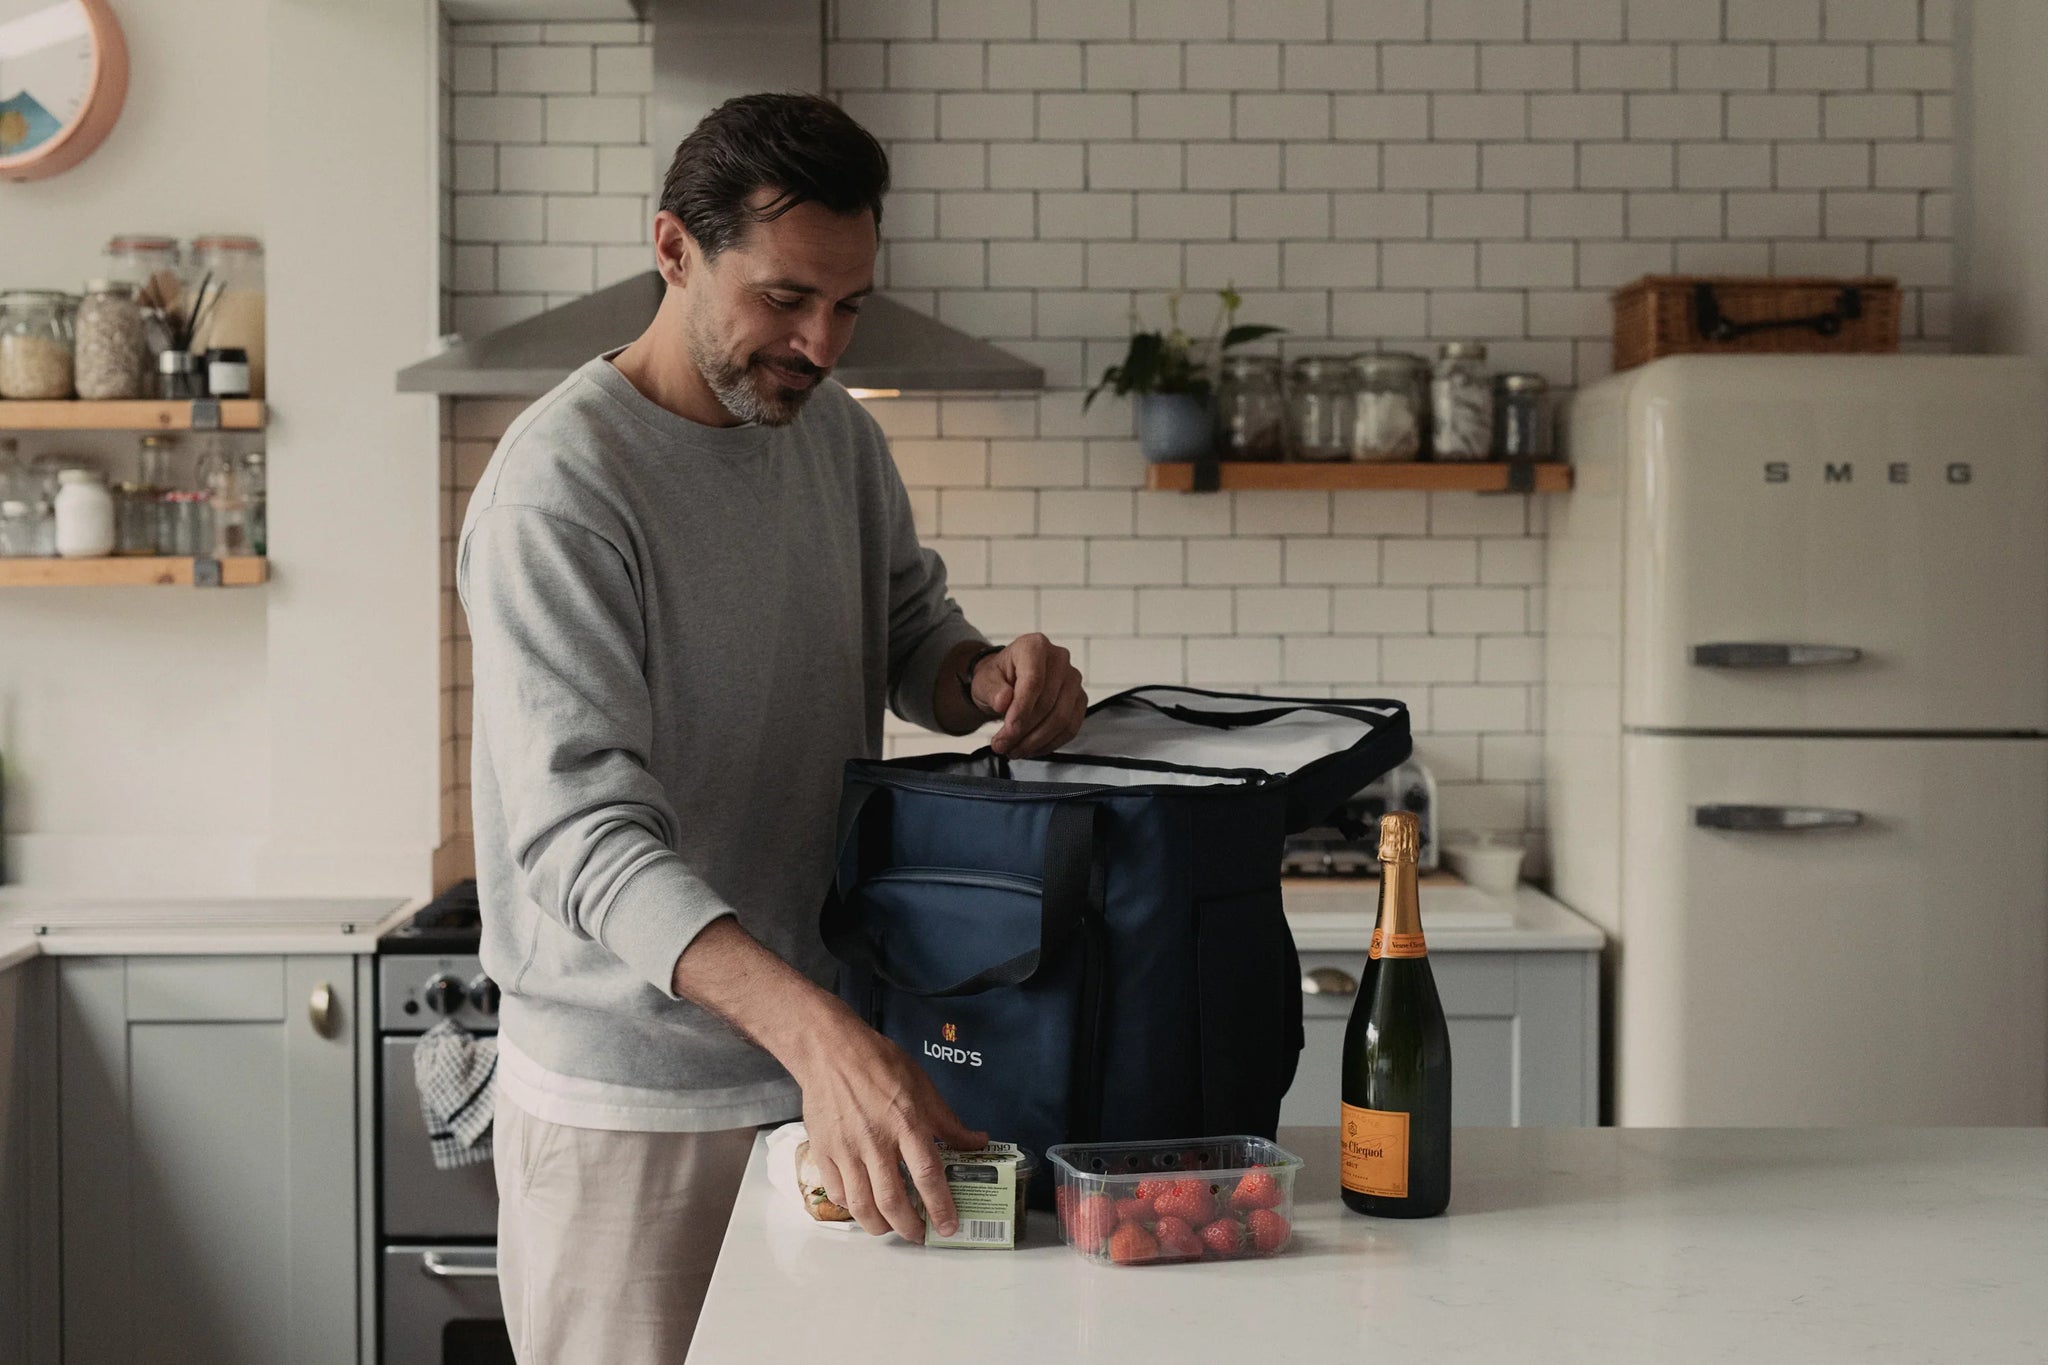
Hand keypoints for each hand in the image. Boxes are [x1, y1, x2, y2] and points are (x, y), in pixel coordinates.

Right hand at [790, 1007, 987, 1241]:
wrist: (831, 1051)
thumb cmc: (879, 1064)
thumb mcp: (923, 1087)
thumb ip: (949, 1122)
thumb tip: (977, 1142)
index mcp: (906, 1122)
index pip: (927, 1175)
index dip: (940, 1207)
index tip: (948, 1227)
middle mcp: (875, 1141)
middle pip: (892, 1200)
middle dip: (909, 1227)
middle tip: (920, 1234)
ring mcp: (845, 1149)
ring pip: (861, 1205)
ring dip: (880, 1226)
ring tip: (892, 1227)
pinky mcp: (823, 1151)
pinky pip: (837, 1192)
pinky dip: (852, 1208)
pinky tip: (864, 1205)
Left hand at [971, 633, 1087, 757]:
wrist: (1008, 683)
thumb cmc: (998, 678)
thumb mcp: (984, 681)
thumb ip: (992, 690)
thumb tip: (1004, 701)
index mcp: (1034, 646)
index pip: (1034, 681)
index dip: (1021, 710)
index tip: (1008, 730)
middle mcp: (1059, 659)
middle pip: (1047, 703)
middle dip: (1023, 731)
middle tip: (1002, 745)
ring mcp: (1073, 680)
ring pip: (1061, 719)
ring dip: (1036, 741)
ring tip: (1014, 750)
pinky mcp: (1079, 700)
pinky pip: (1070, 728)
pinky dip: (1049, 744)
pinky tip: (1031, 748)